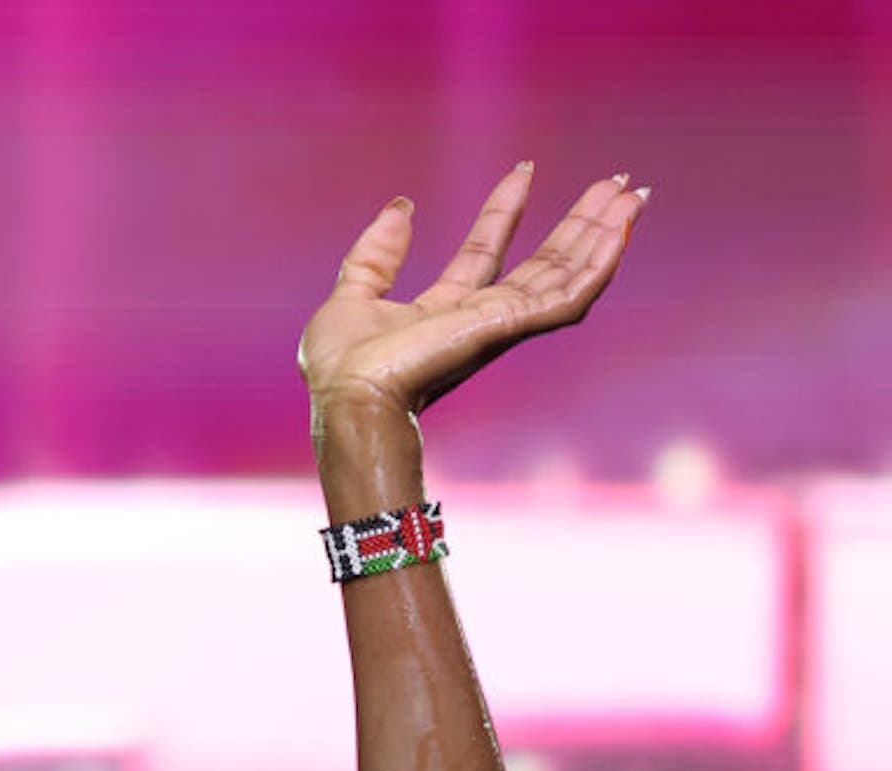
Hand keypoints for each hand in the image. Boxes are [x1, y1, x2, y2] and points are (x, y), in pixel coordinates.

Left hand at [297, 164, 646, 418]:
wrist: (348, 397)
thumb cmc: (341, 367)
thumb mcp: (350, 293)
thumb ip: (376, 253)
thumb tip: (402, 205)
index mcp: (440, 312)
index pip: (483, 254)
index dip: (504, 211)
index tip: (524, 171)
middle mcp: (478, 319)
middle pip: (541, 264)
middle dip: (577, 223)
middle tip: (612, 182)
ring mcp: (499, 325)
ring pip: (565, 274)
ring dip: (601, 234)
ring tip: (631, 193)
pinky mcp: (511, 328)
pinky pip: (568, 296)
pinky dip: (599, 264)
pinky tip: (621, 231)